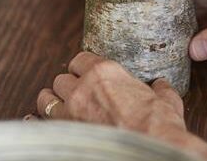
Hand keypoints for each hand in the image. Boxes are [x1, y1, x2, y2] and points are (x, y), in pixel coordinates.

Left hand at [37, 52, 186, 139]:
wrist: (149, 147)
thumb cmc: (158, 125)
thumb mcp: (167, 100)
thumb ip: (160, 90)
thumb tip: (161, 86)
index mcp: (106, 71)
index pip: (80, 59)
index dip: (82, 68)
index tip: (85, 74)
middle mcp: (83, 87)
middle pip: (61, 79)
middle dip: (67, 86)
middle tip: (75, 94)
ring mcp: (71, 110)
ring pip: (46, 98)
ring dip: (51, 102)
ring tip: (58, 106)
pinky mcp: (65, 131)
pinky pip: (39, 122)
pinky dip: (39, 122)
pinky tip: (41, 123)